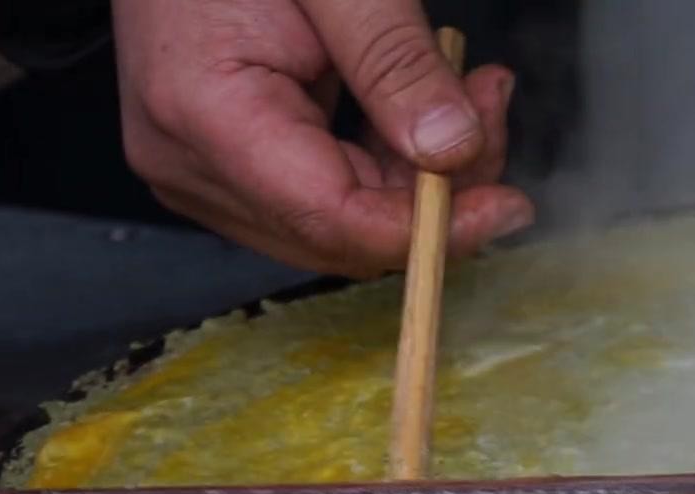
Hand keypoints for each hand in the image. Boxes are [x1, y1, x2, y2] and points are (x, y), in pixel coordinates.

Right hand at [112, 0, 534, 276]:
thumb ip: (394, 61)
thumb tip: (453, 149)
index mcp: (202, 112)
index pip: (332, 217)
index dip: (428, 226)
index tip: (505, 204)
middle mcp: (190, 161)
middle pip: (343, 231)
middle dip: (437, 190)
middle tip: (490, 108)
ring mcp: (203, 167)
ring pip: (345, 219)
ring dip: (421, 170)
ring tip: (470, 88)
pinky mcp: (227, 161)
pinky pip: (328, 190)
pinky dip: (390, 157)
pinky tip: (428, 101)